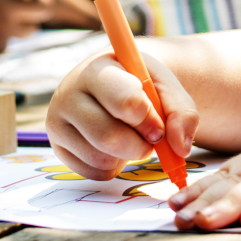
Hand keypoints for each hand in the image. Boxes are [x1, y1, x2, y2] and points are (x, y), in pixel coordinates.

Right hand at [46, 51, 197, 179]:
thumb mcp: (167, 88)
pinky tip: (114, 148)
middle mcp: (69, 92)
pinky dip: (113, 167)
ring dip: (127, 155)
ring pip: (100, 157)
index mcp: (98, 68)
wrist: (116, 86)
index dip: (148, 120)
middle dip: (139, 145)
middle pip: (108, 136)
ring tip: (130, 137)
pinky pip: (93, 172)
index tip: (158, 125)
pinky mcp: (58, 147)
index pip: (124, 100)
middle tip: (150, 138)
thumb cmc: (142, 86)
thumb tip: (180, 148)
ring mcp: (57, 121)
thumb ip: (182, 113)